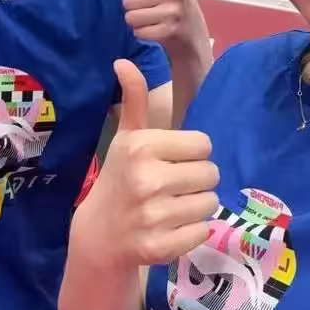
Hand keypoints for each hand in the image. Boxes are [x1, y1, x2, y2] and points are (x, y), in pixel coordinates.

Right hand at [70, 60, 219, 267]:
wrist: (99, 235)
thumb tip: (123, 61)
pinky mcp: (161, 248)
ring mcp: (154, 217)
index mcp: (141, 147)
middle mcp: (147, 180)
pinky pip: (204, 231)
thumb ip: (134, 98)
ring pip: (211, 203)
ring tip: (173, 206)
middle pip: (211, 173)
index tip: (173, 160)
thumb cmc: (120, 177)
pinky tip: (171, 228)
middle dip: (197, 179)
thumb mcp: (127, 136)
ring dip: (197, 205)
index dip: (192, 153)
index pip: (203, 144)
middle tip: (174, 185)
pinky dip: (193, 230)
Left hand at [122, 0, 209, 55]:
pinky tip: (155, 31)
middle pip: (128, 0)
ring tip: (152, 19)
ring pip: (132, 17)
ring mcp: (174, 11)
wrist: (193, 31)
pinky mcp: (171, 32)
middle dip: (133, 7)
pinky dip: (143, 34)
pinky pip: (139, 32)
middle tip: (149, 8)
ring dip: (137, 21)